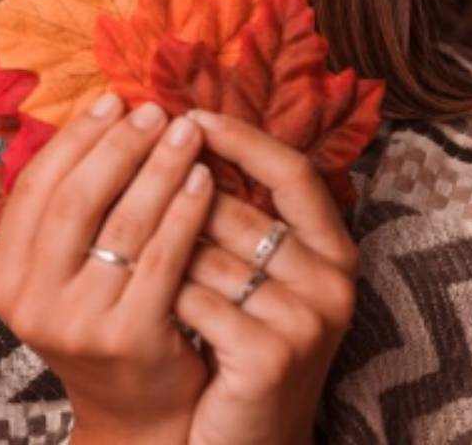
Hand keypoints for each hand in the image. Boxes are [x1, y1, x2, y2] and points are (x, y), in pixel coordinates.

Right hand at [0, 94, 214, 442]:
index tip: (113, 101)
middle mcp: (30, 303)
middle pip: (77, 198)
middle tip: (153, 110)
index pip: (37, 186)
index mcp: (4, 277)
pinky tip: (204, 178)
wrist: (139, 410)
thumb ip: (73, 206)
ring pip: (122, 222)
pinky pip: (162, 256)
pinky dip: (185, 209)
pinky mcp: (129, 337)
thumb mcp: (68, 269)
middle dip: (119, 145)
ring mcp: (77, 324)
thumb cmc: (107, 317)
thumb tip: (104, 113)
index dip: (76, 137)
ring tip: (185, 131)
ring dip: (158, 167)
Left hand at [171, 111, 359, 444]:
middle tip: (136, 199)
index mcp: (335, 250)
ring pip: (208, 255)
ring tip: (139, 263)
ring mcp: (306, 320)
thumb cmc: (241, 347)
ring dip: (165, 258)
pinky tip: (152, 309)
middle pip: (238, 211)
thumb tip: (187, 138)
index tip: (192, 115)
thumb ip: (243, 217)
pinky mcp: (271, 356)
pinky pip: (195, 301)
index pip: (293, 171)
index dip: (242, 139)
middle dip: (180, 207)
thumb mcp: (258, 278)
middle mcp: (333, 280)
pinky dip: (167, 301)